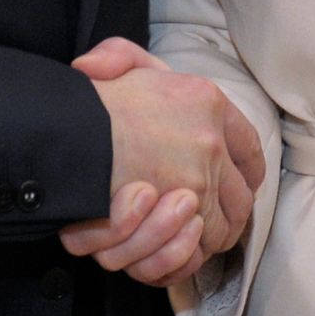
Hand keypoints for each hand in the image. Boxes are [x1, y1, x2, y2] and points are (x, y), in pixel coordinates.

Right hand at [59, 37, 264, 285]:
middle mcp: (211, 143)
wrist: (66, 131)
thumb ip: (123, 58)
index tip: (232, 183)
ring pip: (218, 231)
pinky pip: (193, 255)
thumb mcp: (114, 62)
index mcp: (207, 102)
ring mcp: (198, 183)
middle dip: (222, 214)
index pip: (248, 148)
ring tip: (168, 229)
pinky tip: (162, 243)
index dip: (244, 172)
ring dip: (197, 238)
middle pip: (240, 199)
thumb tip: (105, 69)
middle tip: (196, 217)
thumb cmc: (91, 102)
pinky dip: (180, 258)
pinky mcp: (178, 220)